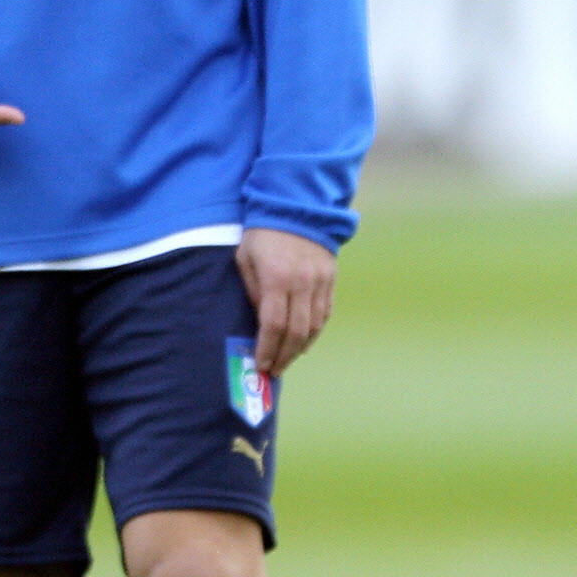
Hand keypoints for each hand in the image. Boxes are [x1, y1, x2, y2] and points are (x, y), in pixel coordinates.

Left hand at [236, 227, 336, 378]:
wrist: (297, 206)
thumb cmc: (262, 233)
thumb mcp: (245, 258)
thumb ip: (252, 291)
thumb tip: (260, 321)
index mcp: (277, 277)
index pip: (274, 324)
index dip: (267, 349)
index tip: (260, 365)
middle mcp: (302, 282)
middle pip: (296, 331)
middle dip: (284, 355)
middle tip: (273, 369)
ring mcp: (320, 281)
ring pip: (314, 326)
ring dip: (300, 348)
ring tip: (287, 360)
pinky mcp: (330, 279)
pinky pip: (325, 313)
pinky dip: (314, 332)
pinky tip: (303, 342)